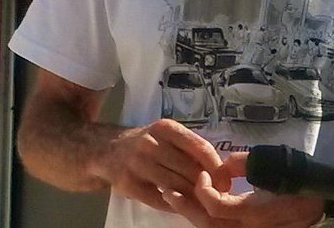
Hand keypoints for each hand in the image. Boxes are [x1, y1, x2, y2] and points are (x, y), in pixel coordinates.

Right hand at [92, 119, 224, 211]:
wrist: (106, 150)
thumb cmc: (146, 144)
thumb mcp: (167, 135)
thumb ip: (190, 147)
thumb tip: (221, 169)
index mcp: (166, 128)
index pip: (200, 148)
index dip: (216, 167)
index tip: (226, 180)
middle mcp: (150, 143)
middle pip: (189, 169)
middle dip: (207, 185)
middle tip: (218, 195)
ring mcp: (137, 164)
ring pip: (176, 185)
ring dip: (193, 197)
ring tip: (203, 202)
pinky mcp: (127, 184)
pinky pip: (159, 199)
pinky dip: (174, 204)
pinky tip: (181, 205)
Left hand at [163, 152, 324, 227]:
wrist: (326, 208)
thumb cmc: (305, 184)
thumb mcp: (280, 167)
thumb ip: (249, 164)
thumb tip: (225, 163)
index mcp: (258, 213)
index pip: (217, 206)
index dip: (204, 190)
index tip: (204, 172)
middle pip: (208, 224)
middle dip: (187, 207)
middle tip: (170, 189)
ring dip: (192, 214)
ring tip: (174, 198)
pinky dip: (205, 219)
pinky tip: (195, 208)